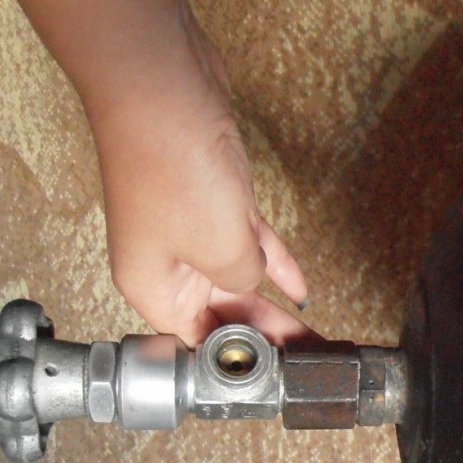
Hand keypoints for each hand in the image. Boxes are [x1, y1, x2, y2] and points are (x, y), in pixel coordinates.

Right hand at [88, 23, 307, 346]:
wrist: (164, 85)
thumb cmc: (169, 163)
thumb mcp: (223, 250)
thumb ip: (246, 282)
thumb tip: (258, 284)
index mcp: (153, 288)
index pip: (197, 341)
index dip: (236, 361)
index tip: (273, 376)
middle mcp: (166, 264)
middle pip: (221, 315)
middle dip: (265, 339)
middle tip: (304, 362)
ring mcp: (189, 231)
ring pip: (239, 281)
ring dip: (274, 306)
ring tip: (309, 336)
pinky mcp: (213, 200)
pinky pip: (249, 244)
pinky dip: (275, 264)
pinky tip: (299, 289)